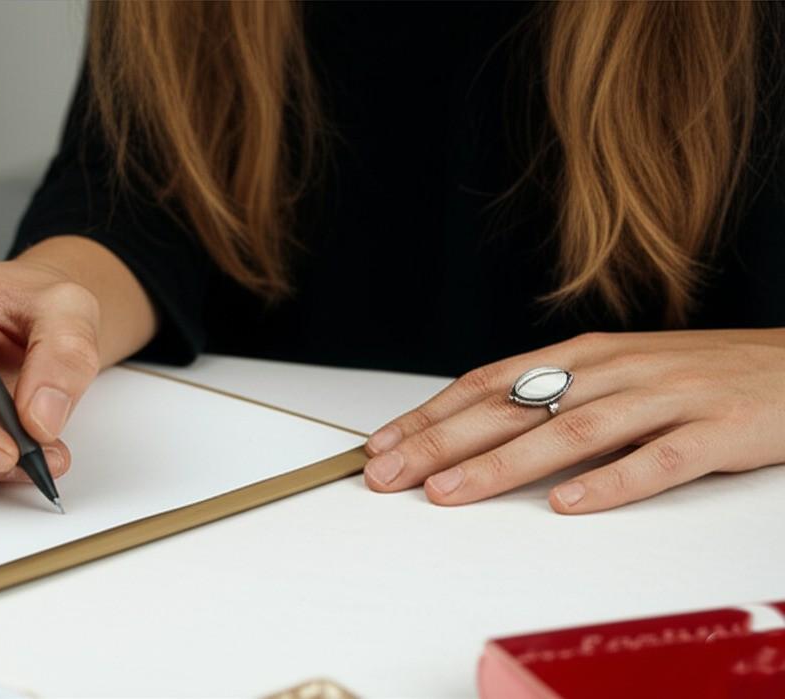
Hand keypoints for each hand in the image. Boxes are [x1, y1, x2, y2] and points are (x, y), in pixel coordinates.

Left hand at [362, 329, 784, 512]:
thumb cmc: (699, 374)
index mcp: (584, 356)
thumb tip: (480, 426)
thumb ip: (557, 396)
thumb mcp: (617, 372)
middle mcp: (615, 371)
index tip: (383, 443)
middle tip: (388, 473)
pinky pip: (658, 460)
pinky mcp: (717, 430)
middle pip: (513, 407)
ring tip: (451, 493)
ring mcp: (666, 398)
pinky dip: (611, 483)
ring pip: (571, 432)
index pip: (489, 383)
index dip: (432, 414)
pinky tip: (568, 504)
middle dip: (441, 442)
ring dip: (503, 464)